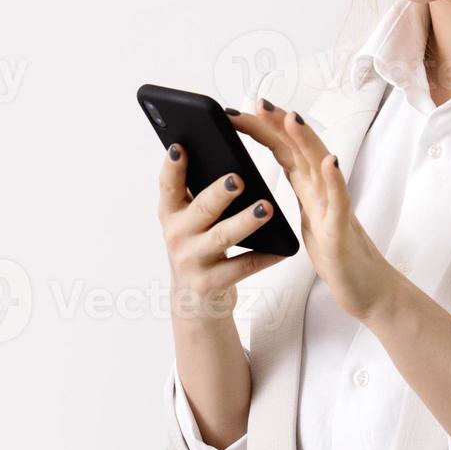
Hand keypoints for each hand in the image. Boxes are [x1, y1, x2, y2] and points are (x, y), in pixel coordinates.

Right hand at [156, 142, 286, 321]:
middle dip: (219, 193)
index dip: (172, 167)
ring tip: (266, 208)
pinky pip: (242, 267)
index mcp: (172, 213)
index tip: (179, 147)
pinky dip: (264, 257)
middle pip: (201, 209)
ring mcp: (192, 261)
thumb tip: (225, 159)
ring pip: (223, 237)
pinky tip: (281, 249)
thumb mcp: (189, 222)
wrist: (193, 302)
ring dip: (246, 221)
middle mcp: (178, 235)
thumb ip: (198, 195)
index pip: (169, 185)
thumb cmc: (197, 248)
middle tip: (238, 179)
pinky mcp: (210, 283)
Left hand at [226, 98, 398, 322]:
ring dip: (307, 140)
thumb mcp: (303, 215)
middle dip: (279, 123)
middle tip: (257, 102)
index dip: (261, 128)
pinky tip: (330, 163)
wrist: (363, 285)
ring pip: (321, 165)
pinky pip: (340, 201)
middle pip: (300, 147)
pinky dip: (335, 180)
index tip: (234, 113)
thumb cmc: (333, 250)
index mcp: (308, 185)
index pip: (282, 147)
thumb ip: (287, 192)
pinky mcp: (342, 228)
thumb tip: (251, 176)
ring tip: (292, 118)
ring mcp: (333, 205)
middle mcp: (322, 188)